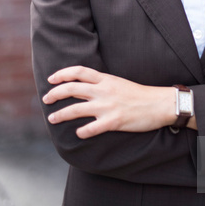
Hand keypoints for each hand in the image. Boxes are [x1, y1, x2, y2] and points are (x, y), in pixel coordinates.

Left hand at [43, 66, 177, 138]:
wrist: (159, 104)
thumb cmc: (139, 94)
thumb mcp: (118, 83)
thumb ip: (101, 85)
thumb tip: (82, 88)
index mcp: (105, 79)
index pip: (78, 72)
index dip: (62, 74)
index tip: (51, 79)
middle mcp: (103, 91)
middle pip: (72, 89)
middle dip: (55, 94)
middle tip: (45, 99)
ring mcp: (107, 106)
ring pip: (76, 109)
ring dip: (61, 115)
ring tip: (52, 118)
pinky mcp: (114, 121)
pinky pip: (91, 128)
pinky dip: (82, 132)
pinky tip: (78, 134)